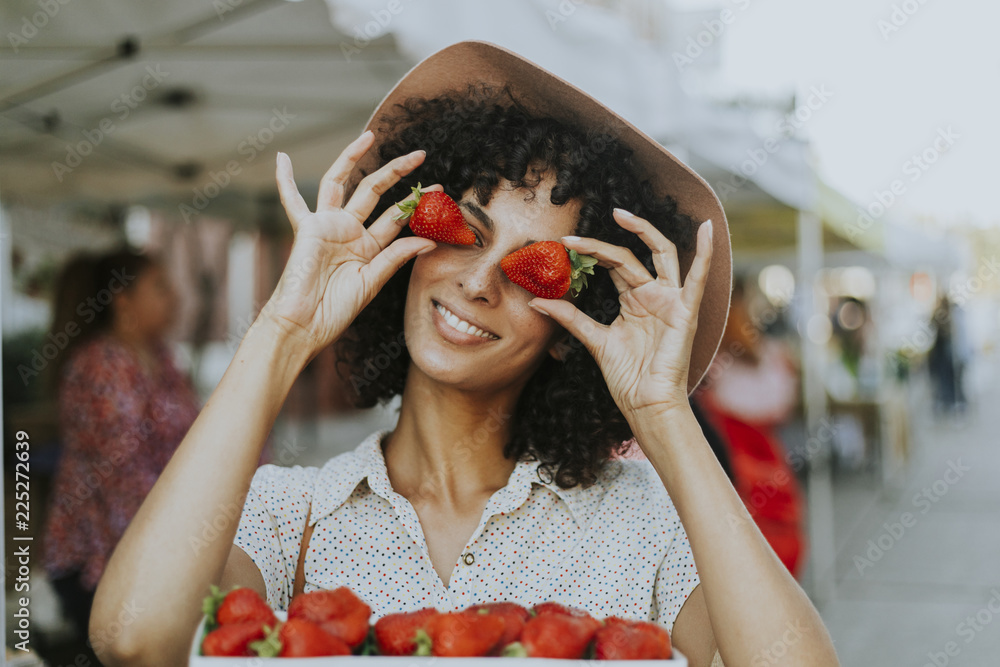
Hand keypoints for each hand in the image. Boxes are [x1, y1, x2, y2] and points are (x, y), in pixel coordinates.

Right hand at [262, 132, 437, 357]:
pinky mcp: (307, 229)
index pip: (397, 217)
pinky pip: (293, 201)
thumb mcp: (372, 283)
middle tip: (421, 155)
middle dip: (397, 173)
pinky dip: (285, 180)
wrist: (304, 325)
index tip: (441, 192)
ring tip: (370, 135)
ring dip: (353, 158)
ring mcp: (328, 227)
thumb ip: (396, 258)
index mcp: (369, 247)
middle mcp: (350, 232)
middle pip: (375, 192)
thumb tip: (428, 240)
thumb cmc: (335, 311)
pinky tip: (281, 157)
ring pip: (342, 183)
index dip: (418, 204)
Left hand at [528, 208, 712, 418]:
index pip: (613, 266)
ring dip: (643, 231)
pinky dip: (706, 252)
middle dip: (601, 245)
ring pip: (661, 254)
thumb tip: (537, 301)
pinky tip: (707, 229)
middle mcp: (654, 295)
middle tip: (572, 237)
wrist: (646, 403)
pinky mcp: (686, 310)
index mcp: (635, 300)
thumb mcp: (594, 340)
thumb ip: (570, 318)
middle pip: (629, 257)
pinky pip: (699, 277)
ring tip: (620, 214)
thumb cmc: (627, 376)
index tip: (562, 247)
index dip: (589, 255)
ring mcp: (672, 300)